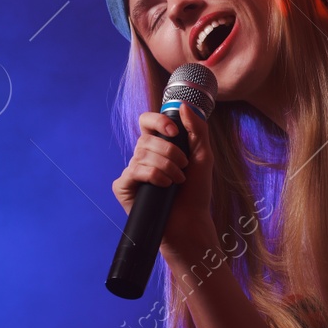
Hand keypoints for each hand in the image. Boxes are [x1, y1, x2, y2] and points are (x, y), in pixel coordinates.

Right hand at [111, 100, 215, 246]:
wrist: (191, 221)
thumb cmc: (197, 191)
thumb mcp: (203, 156)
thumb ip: (197, 129)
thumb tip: (183, 105)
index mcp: (158, 146)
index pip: (147, 121)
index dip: (158, 121)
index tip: (174, 131)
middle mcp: (141, 156)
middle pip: (147, 139)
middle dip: (171, 152)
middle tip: (183, 167)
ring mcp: (131, 171)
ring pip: (142, 155)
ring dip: (167, 168)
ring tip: (177, 181)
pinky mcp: (124, 187)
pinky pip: (134, 171)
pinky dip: (154, 176)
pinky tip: (164, 186)